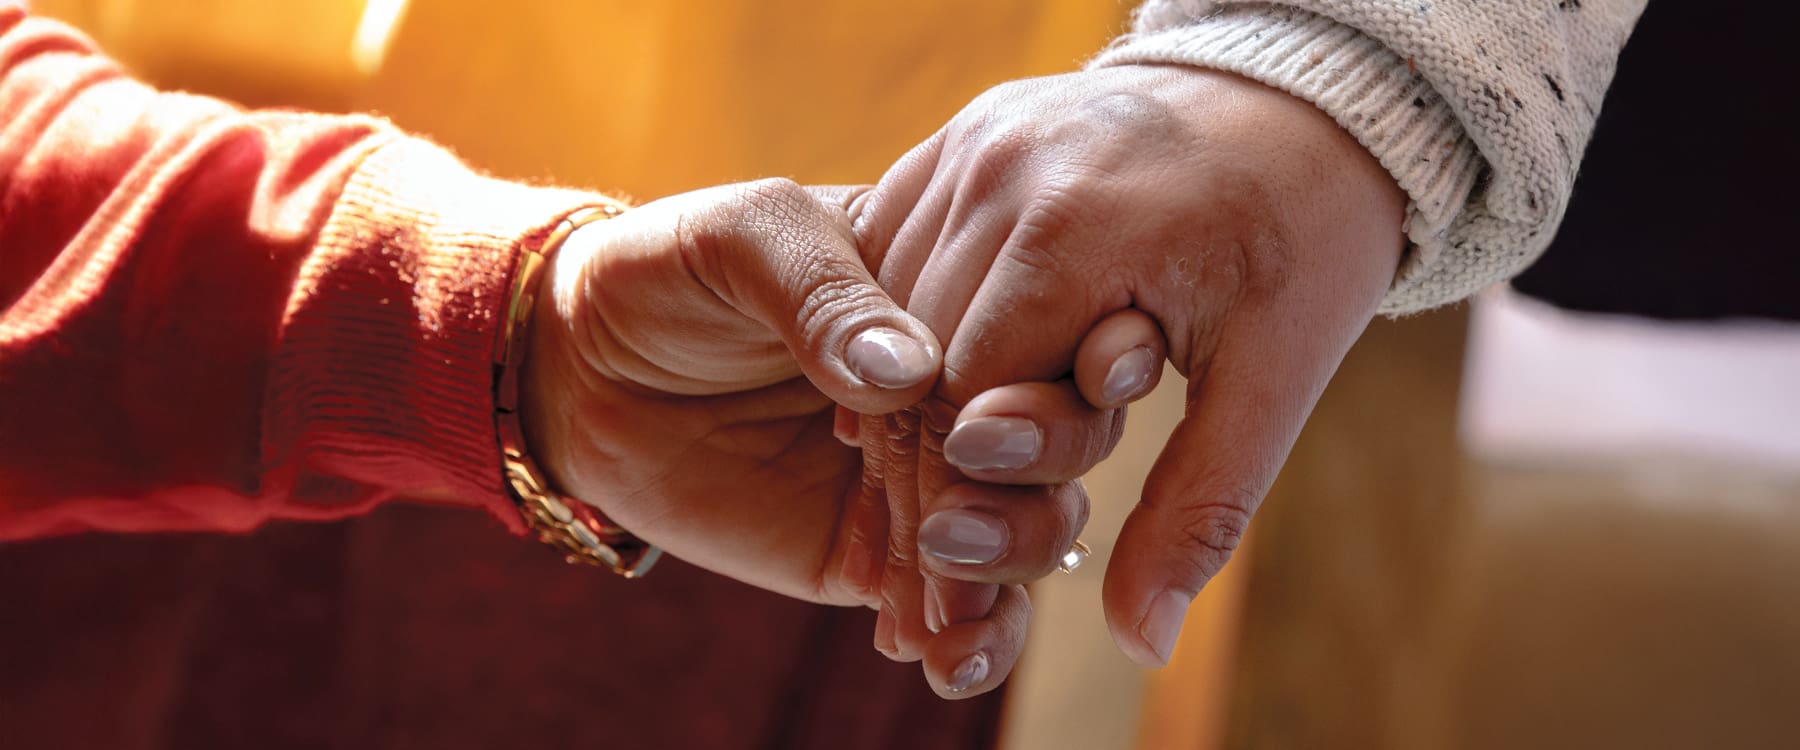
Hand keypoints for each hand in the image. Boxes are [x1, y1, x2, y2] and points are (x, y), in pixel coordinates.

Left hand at [519, 179, 1086, 696]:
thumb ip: (822, 291)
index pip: (1044, 334)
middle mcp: (958, 388)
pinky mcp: (872, 553)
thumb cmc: (671, 272)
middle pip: (1053, 447)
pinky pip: (947, 606)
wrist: (579, 368)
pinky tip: (933, 653)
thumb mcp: (744, 239)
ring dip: (1005, 577)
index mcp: (951, 291)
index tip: (1038, 411)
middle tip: (962, 514)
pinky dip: (963, 639)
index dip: (1065, 376)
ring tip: (950, 602)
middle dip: (1031, 490)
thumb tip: (908, 369)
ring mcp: (923, 476)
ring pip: (1021, 538)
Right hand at [853, 65, 1407, 666]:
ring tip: (941, 460)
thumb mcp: (1275, 377)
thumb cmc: (1303, 240)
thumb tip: (1140, 641)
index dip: (958, 496)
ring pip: (890, 302)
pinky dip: (901, 316)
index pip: (964, 399)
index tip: (954, 574)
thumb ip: (1197, 508)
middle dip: (927, 459)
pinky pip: (896, 239)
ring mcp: (980, 139)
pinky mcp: (968, 129)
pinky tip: (928, 371)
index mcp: (1079, 229)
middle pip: (914, 358)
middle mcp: (1006, 171)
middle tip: (940, 544)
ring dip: (903, 390)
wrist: (1307, 103)